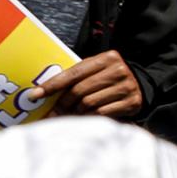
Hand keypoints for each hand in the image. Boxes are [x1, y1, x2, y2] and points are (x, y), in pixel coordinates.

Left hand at [26, 50, 143, 117]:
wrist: (141, 83)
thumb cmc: (109, 78)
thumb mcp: (96, 70)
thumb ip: (76, 77)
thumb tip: (43, 93)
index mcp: (106, 58)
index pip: (73, 73)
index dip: (52, 85)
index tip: (35, 96)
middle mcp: (118, 70)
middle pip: (80, 90)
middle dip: (61, 104)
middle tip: (50, 114)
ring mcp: (126, 86)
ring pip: (88, 103)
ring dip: (75, 112)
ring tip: (68, 116)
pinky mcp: (132, 102)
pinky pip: (101, 113)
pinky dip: (88, 118)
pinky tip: (83, 119)